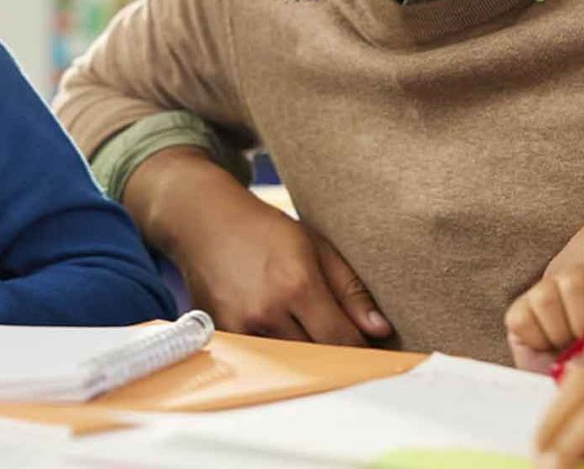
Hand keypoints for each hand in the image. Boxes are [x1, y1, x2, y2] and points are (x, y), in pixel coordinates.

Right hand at [131, 150, 390, 343]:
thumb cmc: (265, 229)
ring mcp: (240, 326)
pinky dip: (274, 352)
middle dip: (334, 354)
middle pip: (316, 357)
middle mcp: (267, 310)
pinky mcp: (220, 333)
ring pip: (288, 363)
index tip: (368, 347)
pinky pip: (259, 358)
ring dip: (304, 356)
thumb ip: (350, 290)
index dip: (360, 349)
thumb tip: (380, 330)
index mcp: (297, 283)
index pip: (341, 340)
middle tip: (341, 340)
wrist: (204, 220)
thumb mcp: (316, 246)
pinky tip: (277, 330)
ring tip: (308, 331)